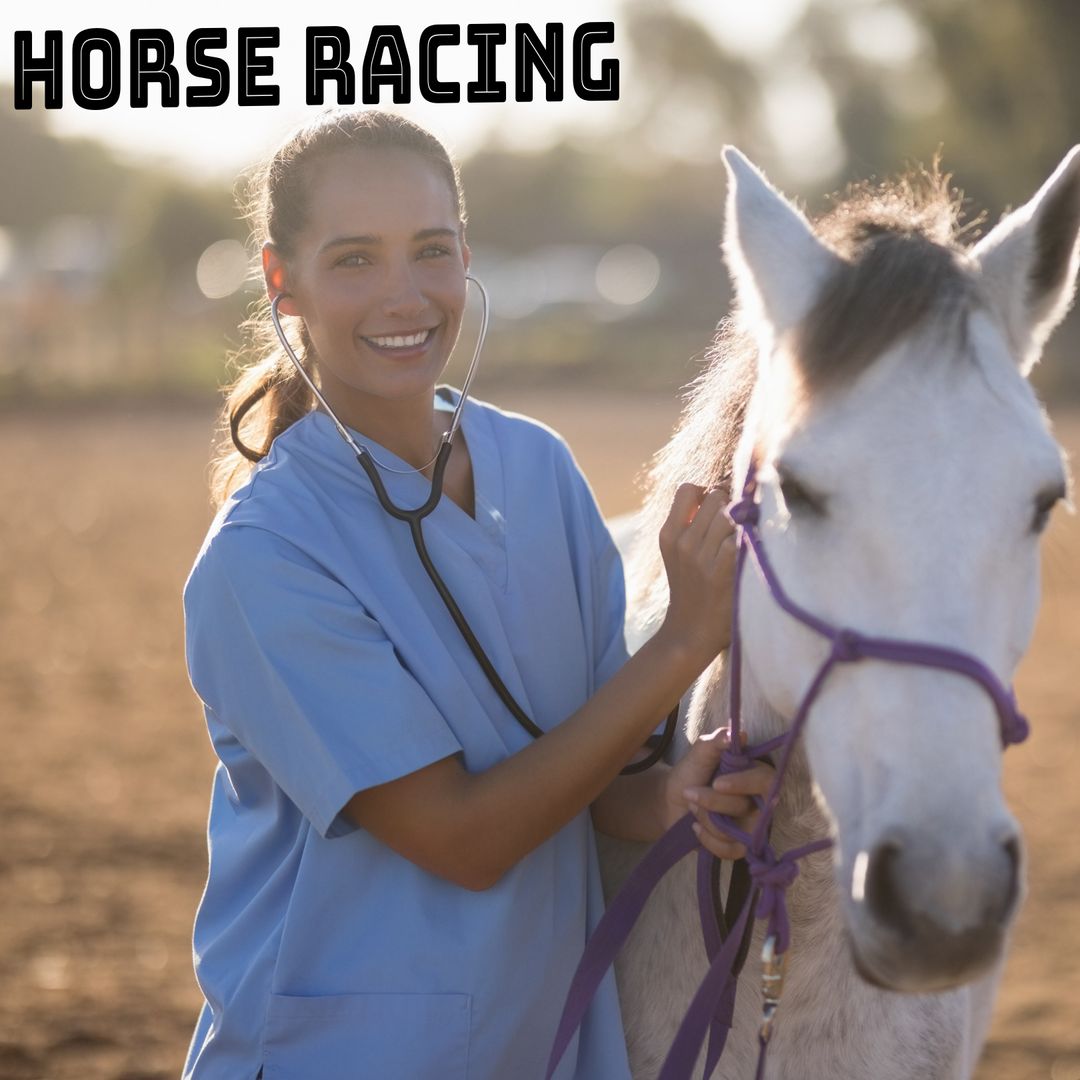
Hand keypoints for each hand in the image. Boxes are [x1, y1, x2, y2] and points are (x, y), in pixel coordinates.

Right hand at [656, 483, 736, 670]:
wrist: (689, 634)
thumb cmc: (690, 589)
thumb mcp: (677, 554)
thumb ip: (690, 524)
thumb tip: (720, 492)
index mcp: (669, 535)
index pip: (688, 489)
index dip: (707, 491)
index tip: (718, 506)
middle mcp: (684, 542)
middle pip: (716, 496)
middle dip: (731, 503)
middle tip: (739, 523)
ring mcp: (703, 557)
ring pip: (732, 513)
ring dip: (745, 521)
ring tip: (748, 537)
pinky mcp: (724, 571)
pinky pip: (744, 536)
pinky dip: (753, 538)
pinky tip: (755, 551)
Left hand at [662, 728, 774, 859]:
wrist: (671, 799)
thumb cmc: (691, 772)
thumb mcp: (700, 752)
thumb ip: (717, 740)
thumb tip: (738, 733)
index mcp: (754, 774)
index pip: (766, 780)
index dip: (744, 783)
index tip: (718, 783)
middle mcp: (759, 801)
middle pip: (746, 807)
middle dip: (714, 803)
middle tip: (690, 795)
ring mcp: (751, 825)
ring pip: (735, 830)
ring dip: (705, 818)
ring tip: (691, 805)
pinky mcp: (740, 846)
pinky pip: (731, 850)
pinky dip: (707, 839)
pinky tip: (694, 827)